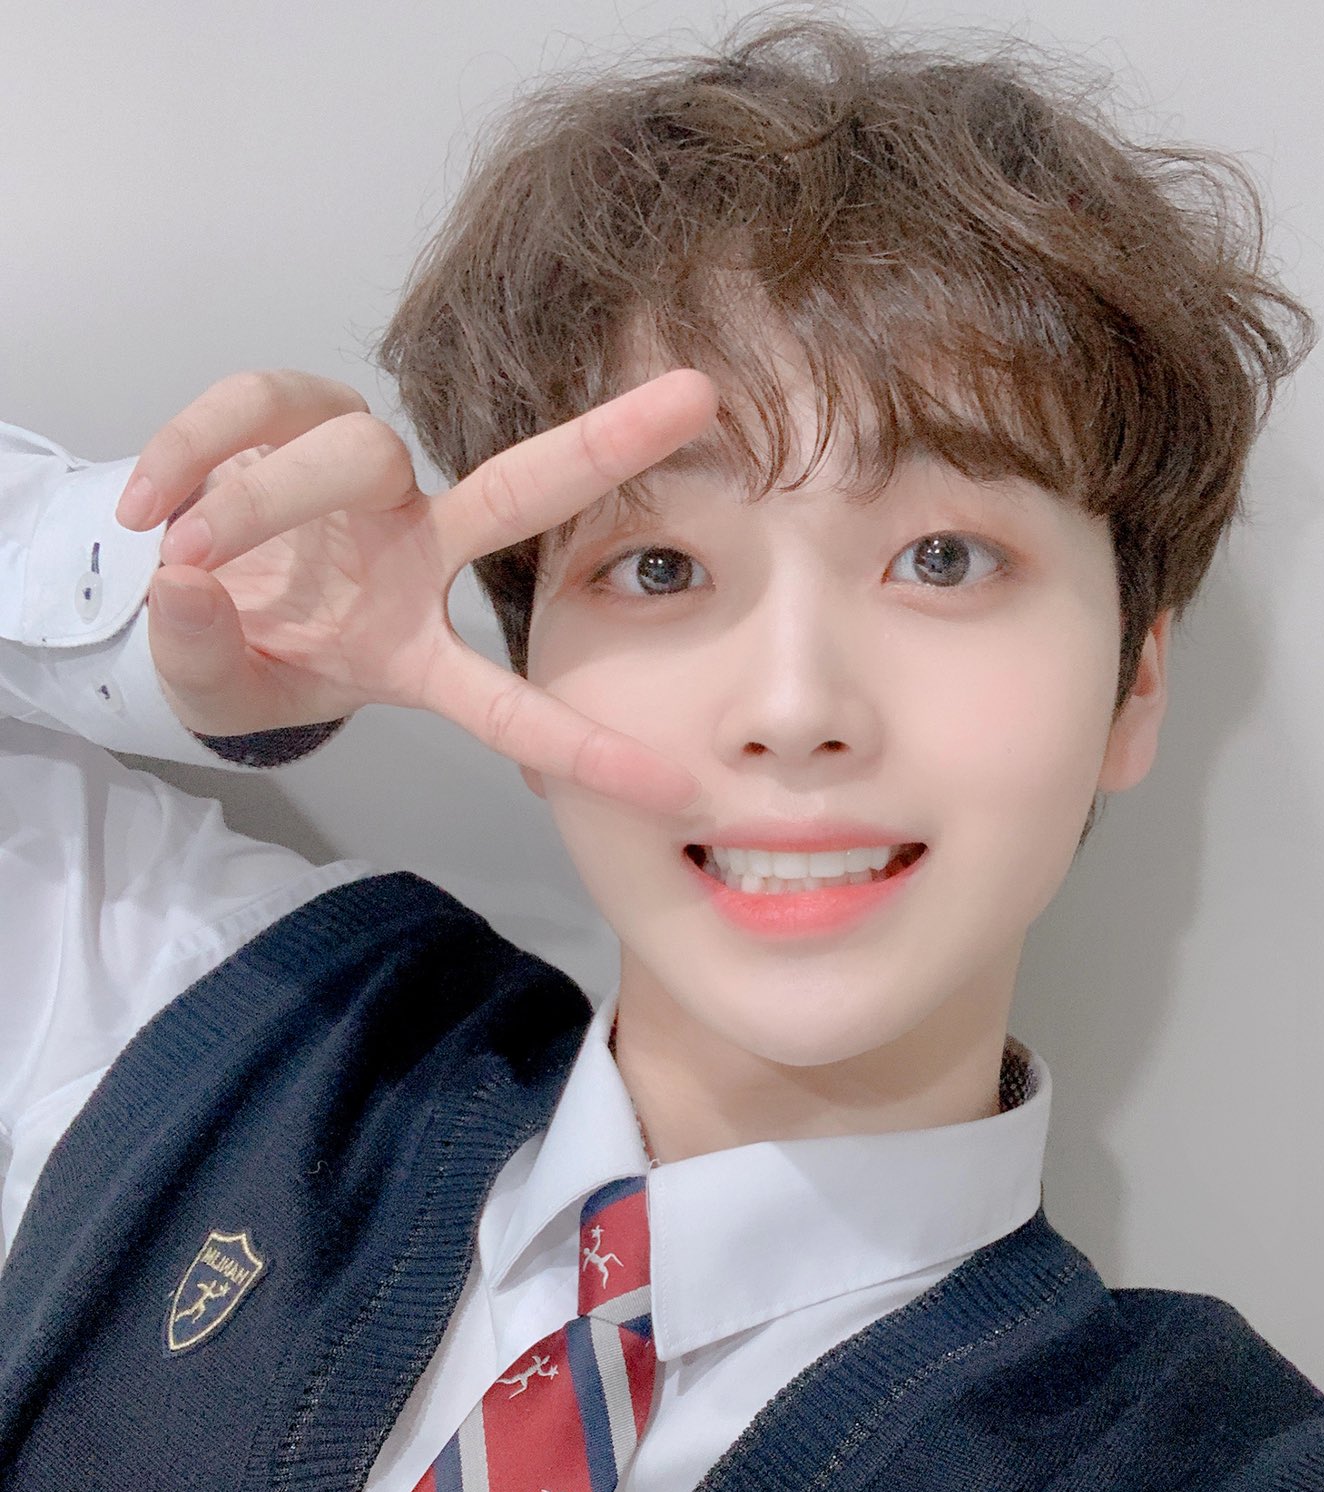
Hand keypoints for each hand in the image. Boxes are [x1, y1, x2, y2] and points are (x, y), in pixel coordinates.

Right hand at [114, 367, 719, 811]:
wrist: (179, 593)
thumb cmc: (238, 655)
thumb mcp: (220, 691)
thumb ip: (204, 655)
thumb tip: (184, 584)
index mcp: (415, 649)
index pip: (511, 707)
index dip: (586, 752)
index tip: (678, 791)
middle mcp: (416, 553)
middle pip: (519, 492)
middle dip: (606, 445)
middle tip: (702, 396)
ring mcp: (367, 482)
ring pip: (350, 456)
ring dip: (256, 505)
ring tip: (180, 556)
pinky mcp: (301, 413)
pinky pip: (258, 406)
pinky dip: (191, 452)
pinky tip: (148, 507)